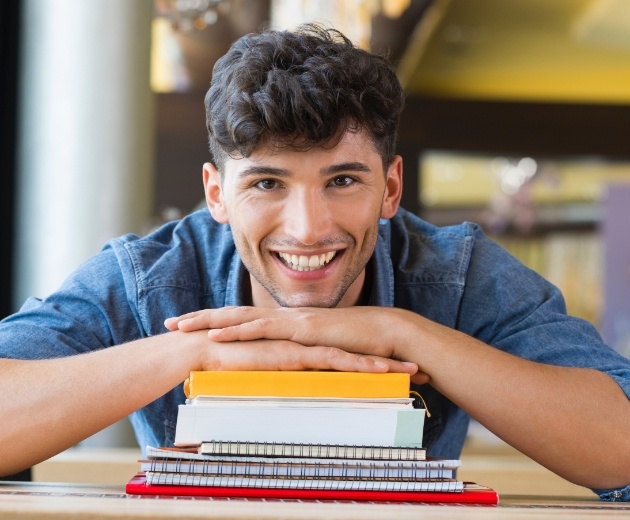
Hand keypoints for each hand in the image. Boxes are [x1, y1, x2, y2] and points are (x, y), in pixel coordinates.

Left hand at [166, 307, 429, 383]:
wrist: (385, 334)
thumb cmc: (357, 346)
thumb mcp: (322, 355)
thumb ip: (304, 359)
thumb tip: (288, 371)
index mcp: (285, 324)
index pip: (244, 322)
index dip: (216, 323)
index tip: (191, 327)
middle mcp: (283, 318)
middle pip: (233, 315)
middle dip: (200, 318)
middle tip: (171, 322)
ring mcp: (291, 321)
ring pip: (241, 318)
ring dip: (208, 321)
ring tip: (181, 325)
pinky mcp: (301, 329)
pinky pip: (263, 329)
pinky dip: (237, 331)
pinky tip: (215, 335)